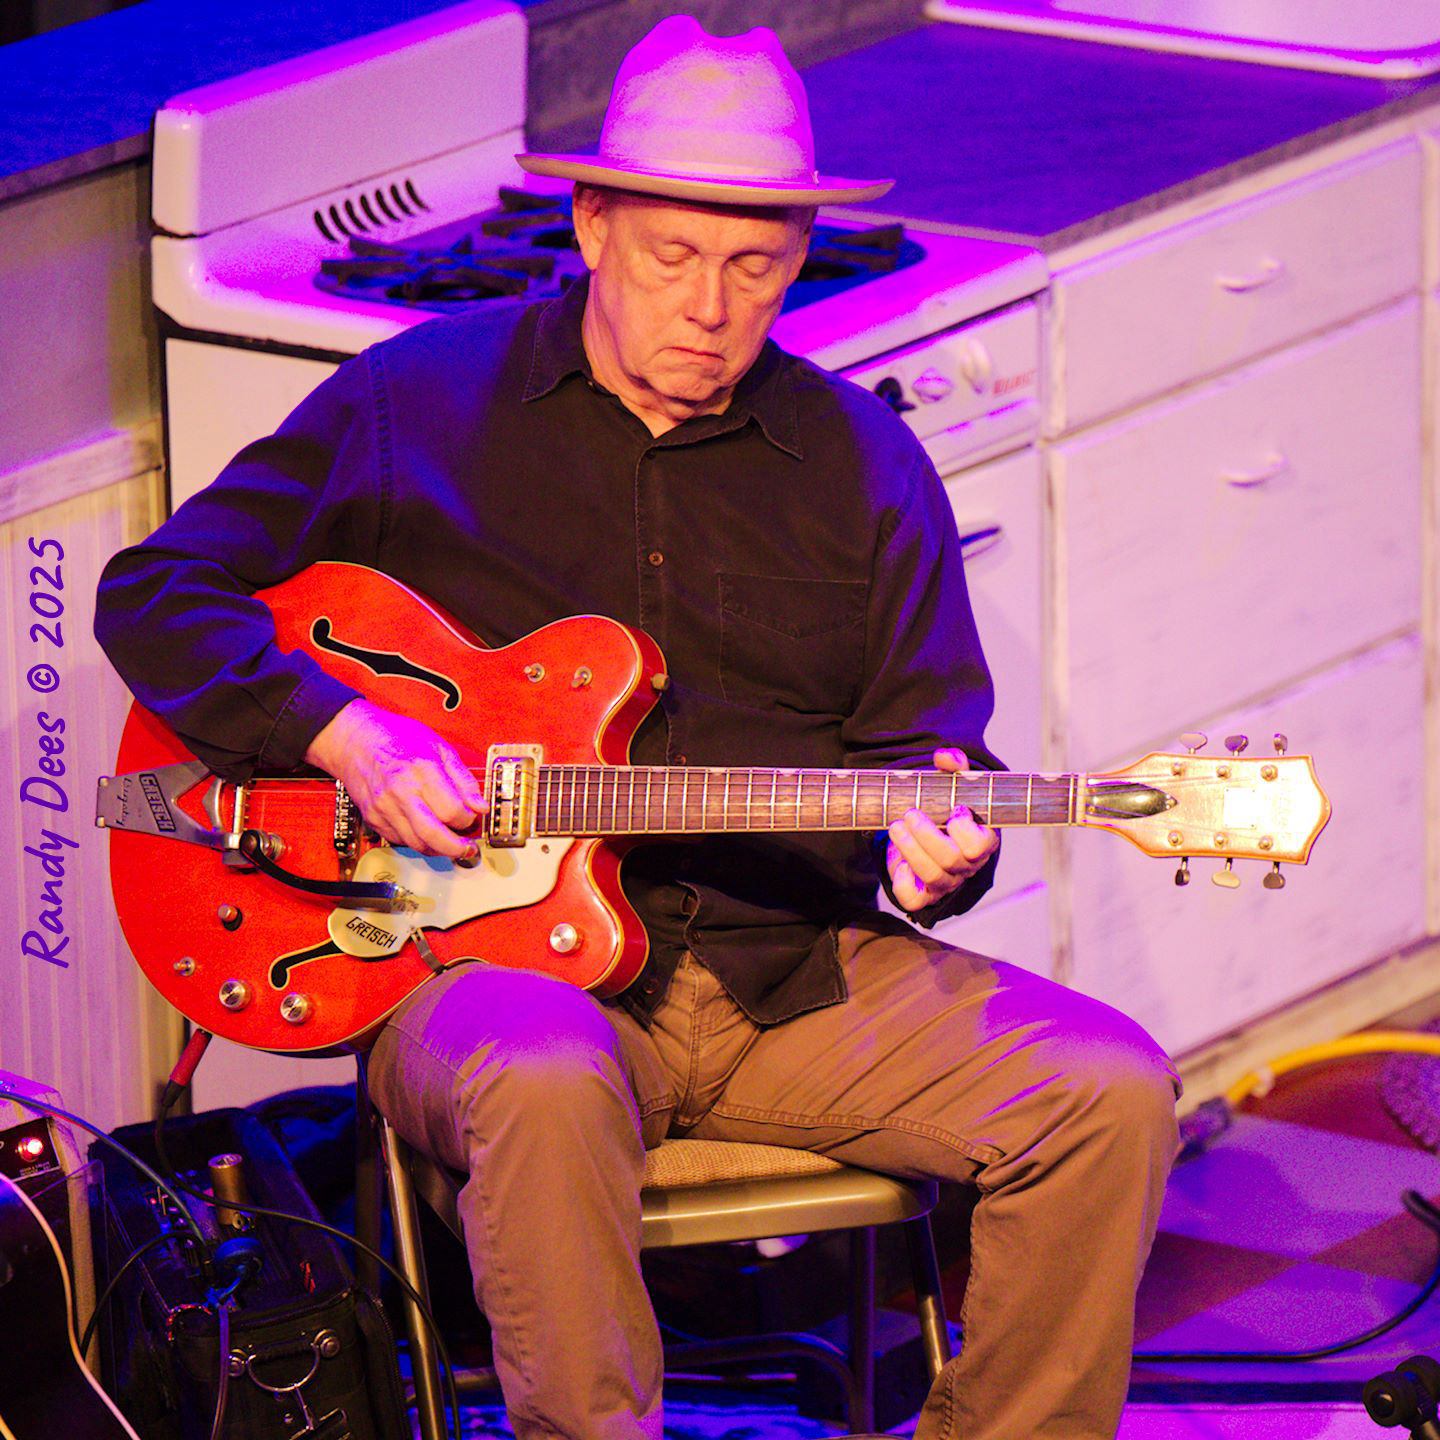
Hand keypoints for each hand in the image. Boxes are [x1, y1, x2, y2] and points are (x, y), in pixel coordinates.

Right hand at [304, 699, 484, 857]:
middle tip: (467, 849)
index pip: (452, 810)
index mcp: (421, 771)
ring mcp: (384, 808)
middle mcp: (401, 792)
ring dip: (438, 849)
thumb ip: (462, 778)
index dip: (468, 818)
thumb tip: (479, 804)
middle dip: (456, 848)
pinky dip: (417, 842)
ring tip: (450, 844)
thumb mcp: (439, 747)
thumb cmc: (396, 738)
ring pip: (416, 844)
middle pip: (433, 835)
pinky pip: (400, 840)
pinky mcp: (373, 818)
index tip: (472, 817)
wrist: (354, 739)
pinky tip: (426, 834)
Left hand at [885, 748, 999, 912]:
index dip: (964, 829)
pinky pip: (914, 899)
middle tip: (910, 814)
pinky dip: (903, 883)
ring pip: (931, 875)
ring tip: (895, 827)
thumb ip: (954, 766)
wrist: (930, 831)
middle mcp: (966, 866)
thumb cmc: (947, 808)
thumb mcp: (953, 784)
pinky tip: (899, 863)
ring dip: (909, 849)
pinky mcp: (924, 894)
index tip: (954, 809)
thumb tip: (944, 756)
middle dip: (925, 835)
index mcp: (982, 842)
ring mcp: (946, 882)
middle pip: (950, 859)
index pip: (979, 846)